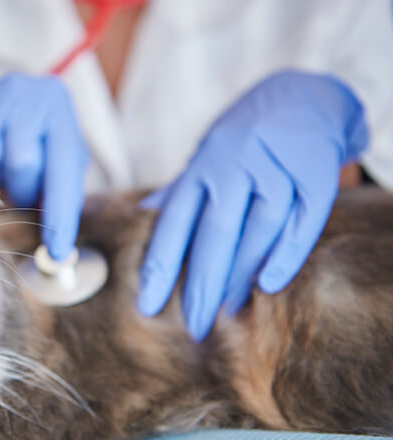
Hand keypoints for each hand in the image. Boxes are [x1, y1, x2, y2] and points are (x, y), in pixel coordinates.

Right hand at [0, 73, 88, 260]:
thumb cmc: (50, 141)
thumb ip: (62, 197)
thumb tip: (55, 250)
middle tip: (19, 197)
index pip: (61, 175)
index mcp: (62, 119)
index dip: (59, 217)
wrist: (30, 95)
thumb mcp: (66, 162)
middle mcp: (29, 101)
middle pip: (20, 164)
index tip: (57, 252)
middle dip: (21, 192)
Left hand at [138, 70, 367, 340]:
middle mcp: (234, 164)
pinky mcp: (315, 170)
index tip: (147, 305)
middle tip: (193, 326)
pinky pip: (302, 219)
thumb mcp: (206, 154)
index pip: (175, 222)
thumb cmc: (246, 135)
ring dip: (241, 275)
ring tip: (226, 312)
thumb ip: (180, 189)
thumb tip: (143, 213)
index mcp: (203, 165)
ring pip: (257, 229)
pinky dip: (287, 252)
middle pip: (215, 231)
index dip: (160, 266)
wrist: (305, 93)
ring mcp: (276, 166)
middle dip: (202, 283)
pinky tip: (269, 284)